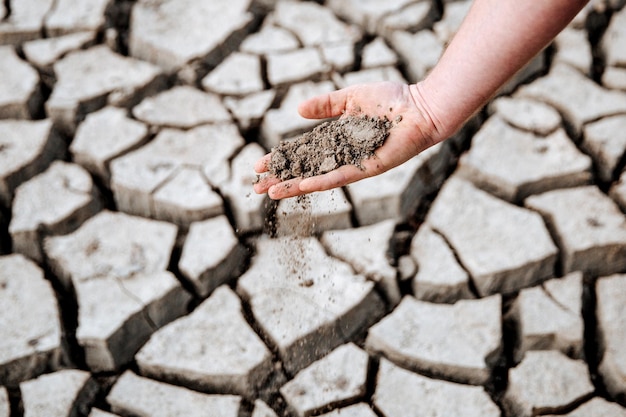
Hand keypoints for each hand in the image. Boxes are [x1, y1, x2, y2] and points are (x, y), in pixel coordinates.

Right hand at [253, 81, 442, 198]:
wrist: (420, 107)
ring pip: (317, 178)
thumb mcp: (350, 98)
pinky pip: (339, 177)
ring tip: (271, 193)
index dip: (280, 159)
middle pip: (304, 169)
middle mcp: (342, 154)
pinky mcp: (367, 168)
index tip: (259, 166)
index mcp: (337, 138)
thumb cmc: (391, 100)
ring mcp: (354, 164)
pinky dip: (320, 181)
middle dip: (281, 178)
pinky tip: (301, 186)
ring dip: (294, 186)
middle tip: (257, 188)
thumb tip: (297, 111)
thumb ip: (325, 105)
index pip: (301, 151)